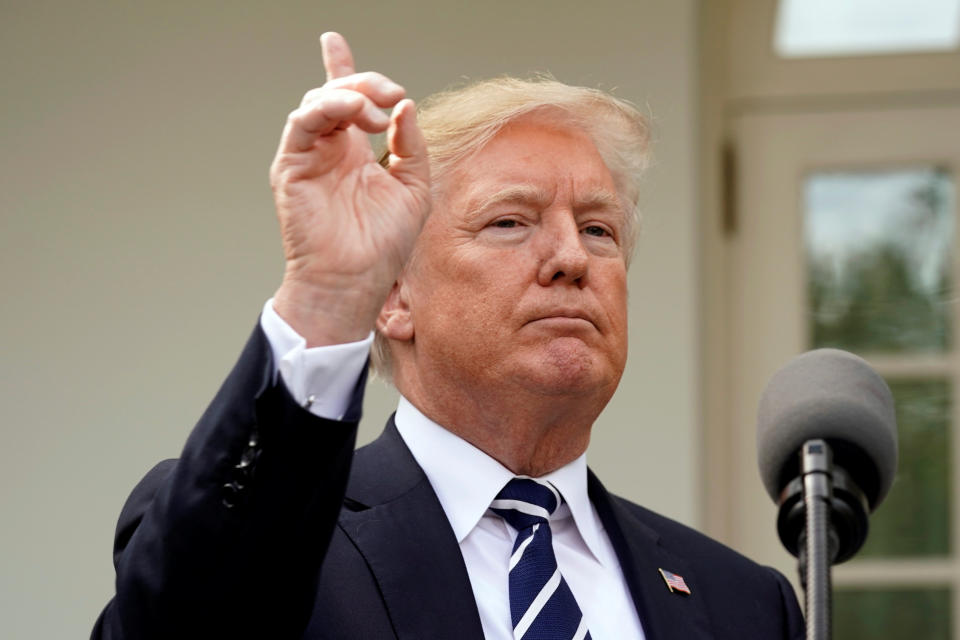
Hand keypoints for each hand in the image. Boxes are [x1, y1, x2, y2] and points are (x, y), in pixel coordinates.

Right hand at [270, 32, 430, 345]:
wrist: (355, 279)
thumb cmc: (383, 245)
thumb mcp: (413, 188)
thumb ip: (411, 145)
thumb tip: (405, 106)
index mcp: (356, 154)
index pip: (347, 103)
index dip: (343, 70)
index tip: (332, 41)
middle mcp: (331, 150)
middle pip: (338, 94)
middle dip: (365, 82)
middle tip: (391, 93)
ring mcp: (309, 156)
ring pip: (319, 102)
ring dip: (350, 95)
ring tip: (375, 112)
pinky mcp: (292, 166)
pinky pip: (303, 122)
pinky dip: (327, 109)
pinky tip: (354, 114)